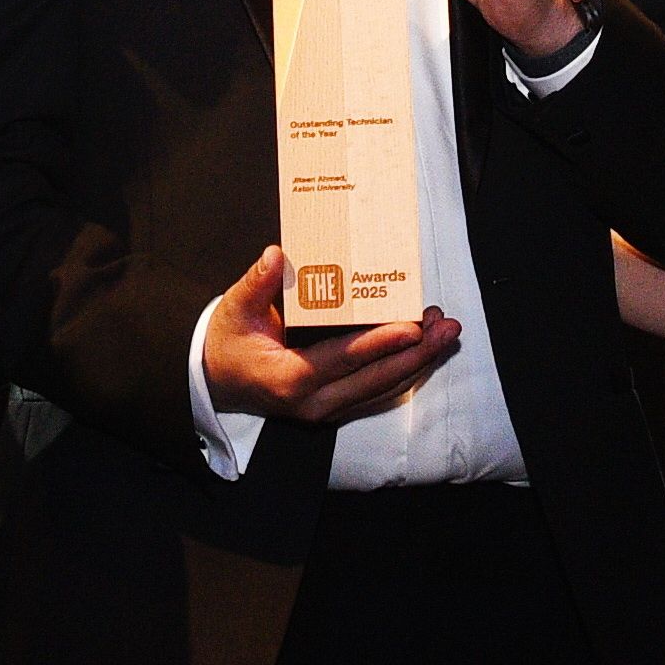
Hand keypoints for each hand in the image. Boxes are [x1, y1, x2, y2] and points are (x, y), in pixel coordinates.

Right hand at [199, 241, 460, 423]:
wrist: (217, 380)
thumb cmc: (228, 341)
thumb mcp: (234, 309)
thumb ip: (256, 283)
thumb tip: (276, 255)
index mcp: (289, 377)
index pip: (343, 359)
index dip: (380, 344)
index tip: (413, 327)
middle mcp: (313, 402)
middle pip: (375, 379)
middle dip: (416, 353)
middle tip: (447, 327)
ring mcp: (325, 409)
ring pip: (382, 389)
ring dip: (417, 362)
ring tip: (444, 333)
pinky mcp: (334, 407)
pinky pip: (377, 392)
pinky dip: (404, 371)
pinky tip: (425, 350)